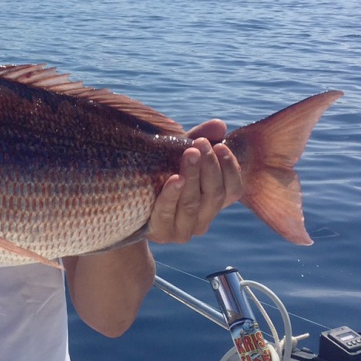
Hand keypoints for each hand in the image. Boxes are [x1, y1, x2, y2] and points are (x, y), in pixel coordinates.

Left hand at [147, 119, 242, 243]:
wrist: (126, 202)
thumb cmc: (159, 173)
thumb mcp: (178, 155)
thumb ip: (199, 141)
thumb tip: (219, 126)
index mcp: (212, 202)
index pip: (233, 190)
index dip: (230, 169)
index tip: (220, 147)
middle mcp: (203, 220)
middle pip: (214, 195)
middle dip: (209, 167)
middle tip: (200, 144)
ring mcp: (183, 231)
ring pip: (193, 203)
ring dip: (193, 176)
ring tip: (189, 154)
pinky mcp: (161, 234)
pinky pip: (167, 213)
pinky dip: (172, 195)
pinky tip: (174, 178)